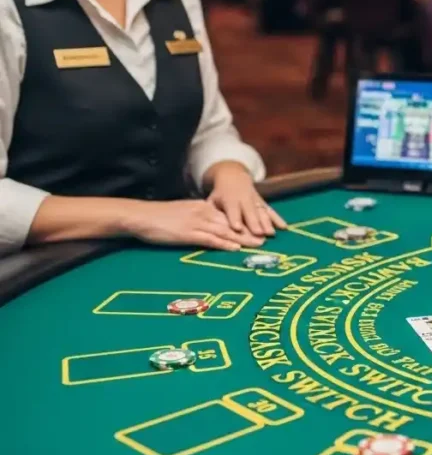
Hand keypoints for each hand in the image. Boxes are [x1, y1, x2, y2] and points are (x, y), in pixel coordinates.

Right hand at [124, 199, 266, 250]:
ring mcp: (196, 222)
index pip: (229, 215)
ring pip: (225, 231)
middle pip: (232, 223)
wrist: (140, 215)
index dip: (246, 223)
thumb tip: (212, 228)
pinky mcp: (187, 233)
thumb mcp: (184, 213)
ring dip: (243, 238)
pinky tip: (235, 248)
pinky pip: (209, 239)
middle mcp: (203, 212)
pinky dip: (224, 243)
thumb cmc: (159, 217)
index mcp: (203, 207)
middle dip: (250, 231)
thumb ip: (199, 219)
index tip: (260, 228)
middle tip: (267, 238)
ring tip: (259, 244)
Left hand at [205, 161, 286, 238]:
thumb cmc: (220, 194)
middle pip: (250, 212)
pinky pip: (271, 210)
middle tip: (259, 234)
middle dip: (255, 223)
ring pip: (262, 211)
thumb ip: (211, 212)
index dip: (234, 218)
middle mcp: (244, 200)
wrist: (233, 177)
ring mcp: (255, 200)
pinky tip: (284, 227)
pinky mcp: (262, 202)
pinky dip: (277, 218)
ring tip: (271, 234)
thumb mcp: (212, 200)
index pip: (232, 210)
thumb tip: (208, 226)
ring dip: (267, 222)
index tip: (237, 228)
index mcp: (229, 200)